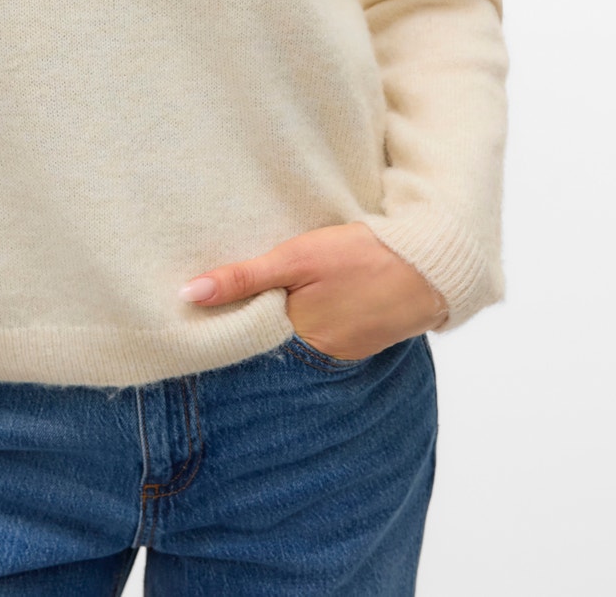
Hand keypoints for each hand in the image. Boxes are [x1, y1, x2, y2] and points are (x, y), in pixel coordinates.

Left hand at [179, 221, 449, 360]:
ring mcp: (338, 356)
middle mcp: (314, 359)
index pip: (241, 344)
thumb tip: (187, 294)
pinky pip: (316, 341)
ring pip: (291, 344)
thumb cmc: (360, 256)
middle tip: (219, 307)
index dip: (219, 328)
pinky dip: (304, 325)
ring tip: (257, 301)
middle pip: (265, 346)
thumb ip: (243, 278)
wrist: (428, 267)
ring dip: (276, 325)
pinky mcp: (355, 346)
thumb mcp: (296, 258)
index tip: (193, 316)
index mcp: (295, 339)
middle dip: (246, 328)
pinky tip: (300, 303)